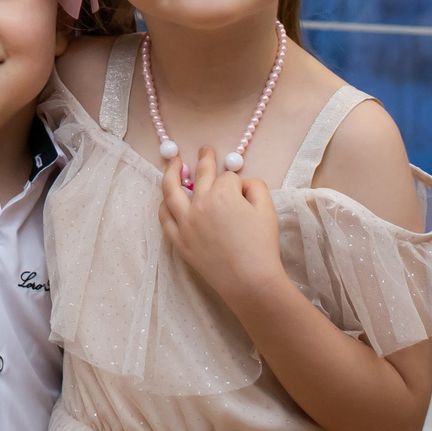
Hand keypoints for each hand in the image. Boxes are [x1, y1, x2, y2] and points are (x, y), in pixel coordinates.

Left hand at [158, 145, 285, 310]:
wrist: (251, 281)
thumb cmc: (262, 245)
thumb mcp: (267, 209)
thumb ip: (255, 186)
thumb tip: (242, 183)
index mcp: (222, 193)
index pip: (228, 178)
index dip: (239, 184)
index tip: (244, 193)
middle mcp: (199, 204)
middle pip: (200, 175)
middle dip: (204, 159)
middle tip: (205, 149)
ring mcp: (185, 223)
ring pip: (171, 191)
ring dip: (171, 173)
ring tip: (173, 162)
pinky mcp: (179, 241)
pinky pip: (165, 217)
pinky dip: (164, 205)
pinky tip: (166, 199)